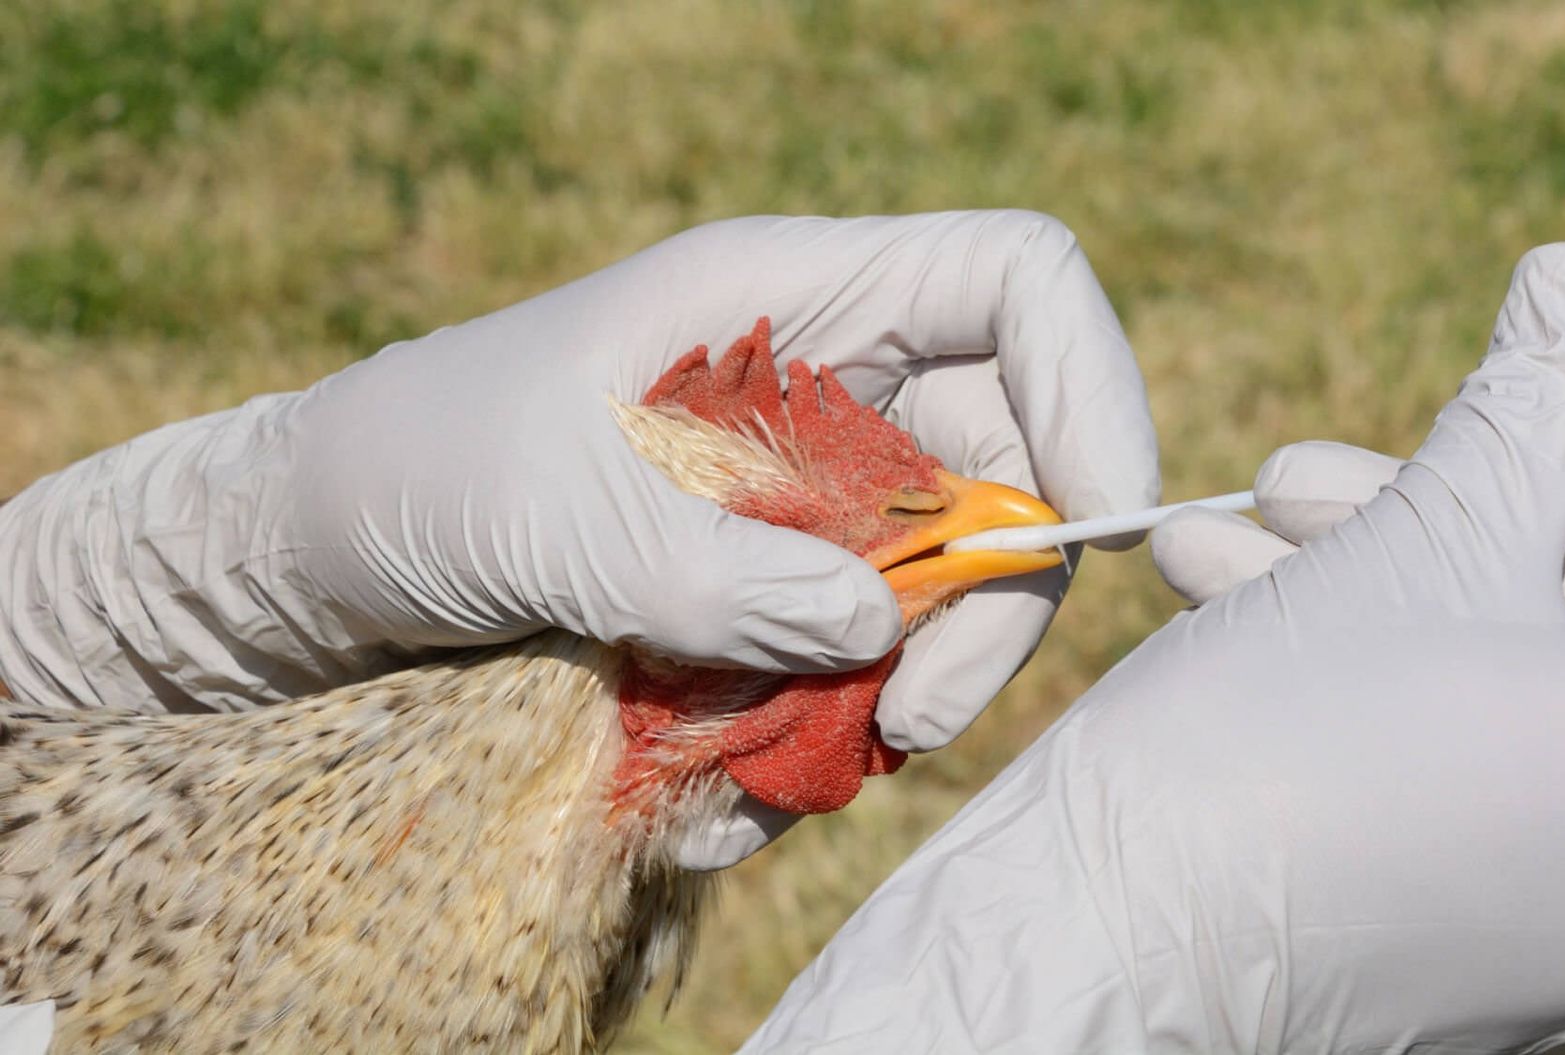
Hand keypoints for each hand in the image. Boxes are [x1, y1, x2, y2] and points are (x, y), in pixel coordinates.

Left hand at [0, 211, 1158, 866]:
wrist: (323, 549)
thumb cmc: (419, 471)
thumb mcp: (555, 518)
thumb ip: (719, 578)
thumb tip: (877, 636)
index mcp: (794, 296)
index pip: (1015, 284)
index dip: (1090, 384)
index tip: (1096, 524)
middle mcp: (828, 383)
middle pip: (1006, 462)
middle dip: (986, 602)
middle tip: (916, 720)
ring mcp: (807, 489)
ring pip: (938, 585)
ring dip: (890, 693)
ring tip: (772, 777)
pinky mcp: (774, 583)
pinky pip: (855, 660)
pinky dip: (814, 734)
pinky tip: (717, 794)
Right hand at [743, 244, 1564, 1051]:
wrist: (1101, 953)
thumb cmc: (1249, 747)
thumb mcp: (1408, 539)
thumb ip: (1529, 403)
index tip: (1500, 451)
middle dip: (1448, 524)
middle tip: (1304, 482)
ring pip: (1520, 716)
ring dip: (1381, 603)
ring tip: (1226, 548)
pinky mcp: (1500, 984)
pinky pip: (1479, 808)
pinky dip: (1386, 713)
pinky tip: (1241, 634)